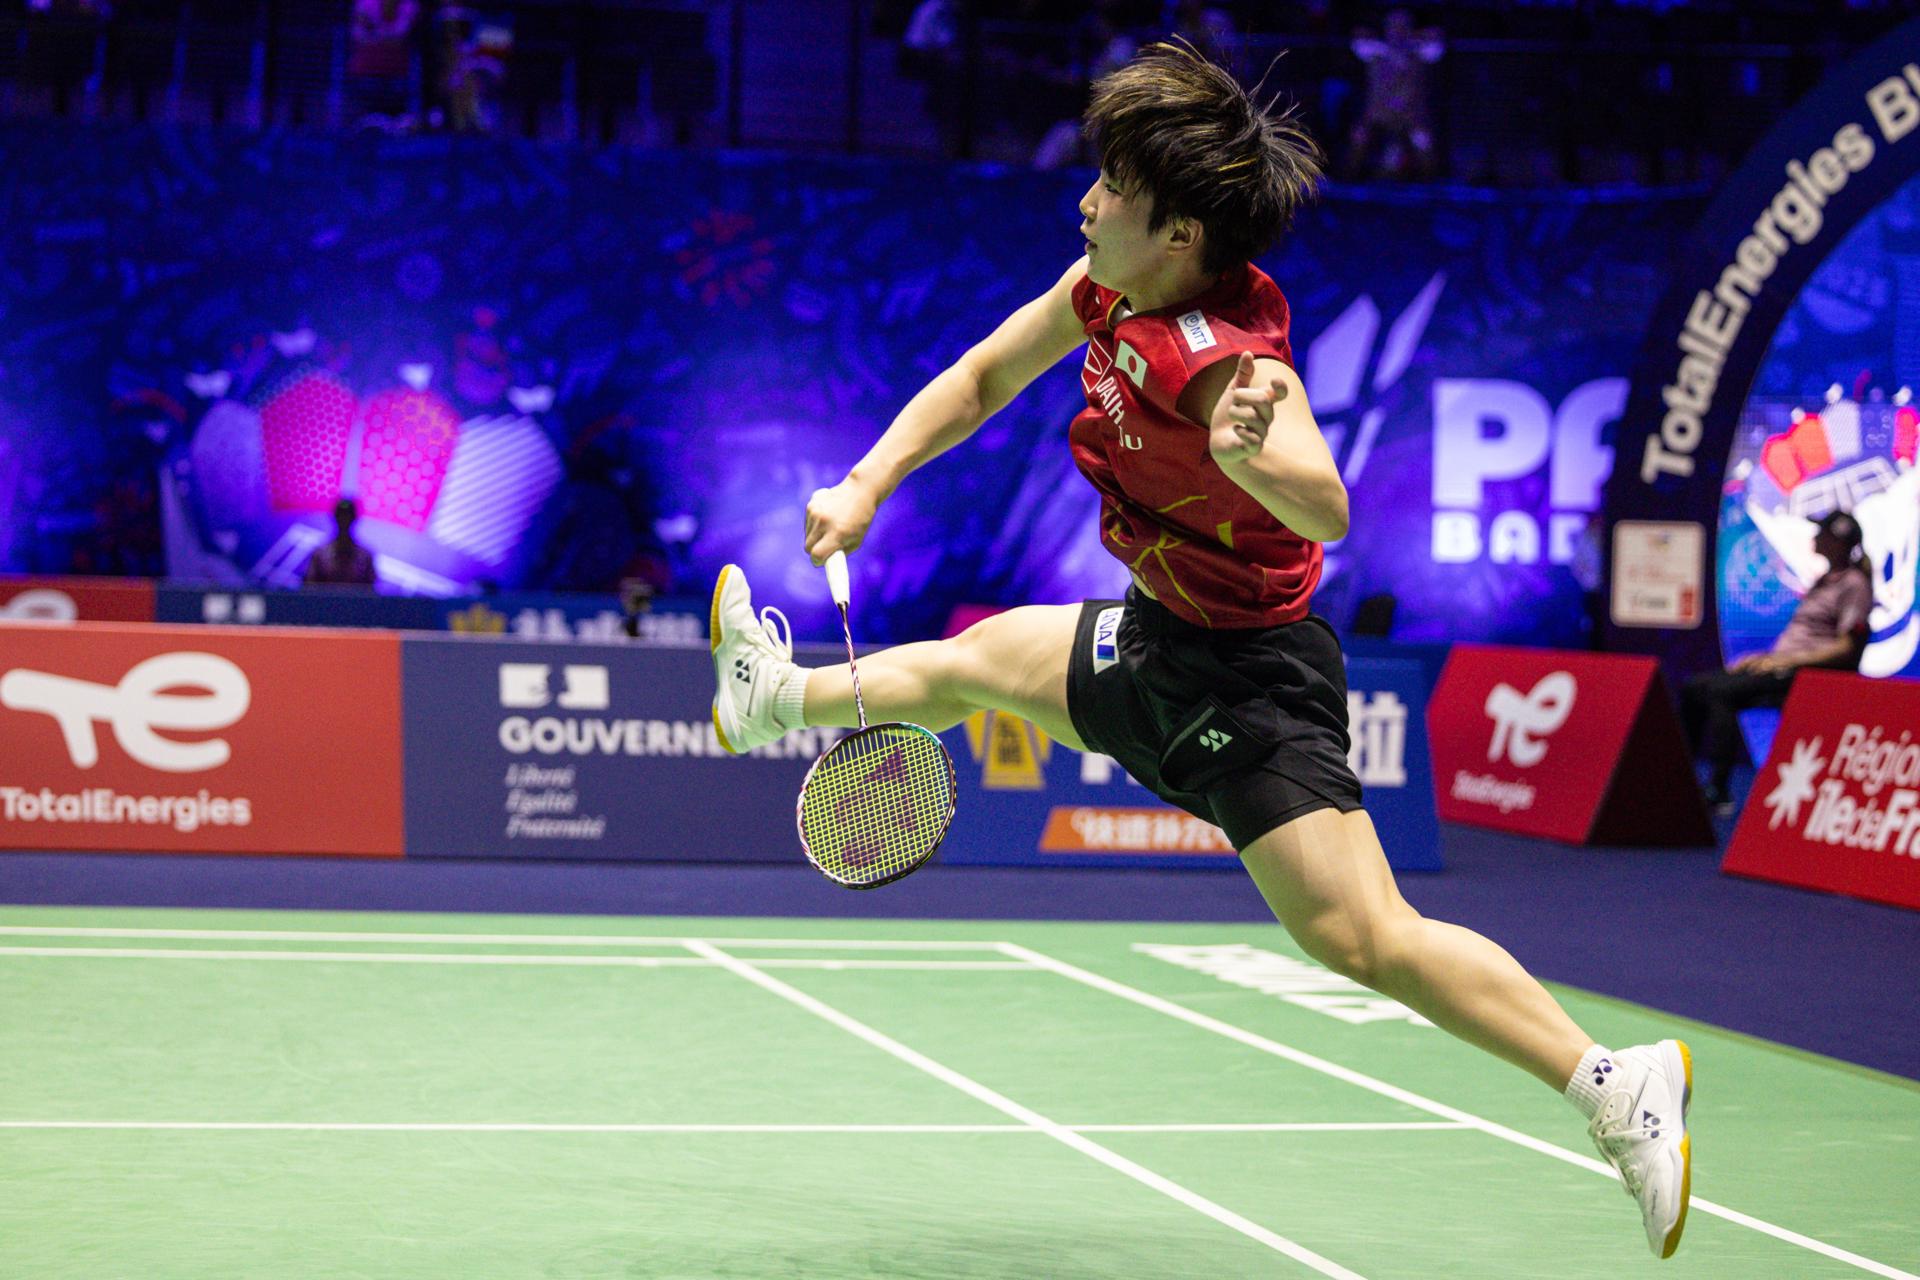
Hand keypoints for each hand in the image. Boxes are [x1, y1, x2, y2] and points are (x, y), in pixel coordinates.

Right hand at [804, 477, 880, 564]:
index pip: (816, 555)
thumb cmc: (861, 519)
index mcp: (837, 533)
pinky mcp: (811, 505)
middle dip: (814, 550)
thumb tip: (825, 561)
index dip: (818, 561)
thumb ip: (839, 552)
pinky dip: (814, 525)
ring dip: (814, 537)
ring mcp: (815, 512)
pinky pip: (807, 523)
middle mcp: (824, 522)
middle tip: (824, 548)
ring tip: (829, 528)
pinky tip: (826, 518)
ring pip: (807, 535)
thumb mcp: (856, 540)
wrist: (860, 491)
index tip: (821, 561)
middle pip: (808, 547)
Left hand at [1210, 351, 1285, 466]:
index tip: (1273, 380)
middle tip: (1234, 397)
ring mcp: (1261, 433)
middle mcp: (1266, 418)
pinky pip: (1253, 438)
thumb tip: (1247, 352)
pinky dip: (1241, 430)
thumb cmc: (1228, 416)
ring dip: (1236, 412)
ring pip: (1254, 417)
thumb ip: (1242, 374)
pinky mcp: (1253, 448)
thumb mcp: (1233, 391)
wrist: (1217, 440)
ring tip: (1231, 414)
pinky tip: (1235, 429)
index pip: (1281, 394)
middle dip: (1244, 395)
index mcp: (1264, 403)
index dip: (1281, 388)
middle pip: (1263, 400)